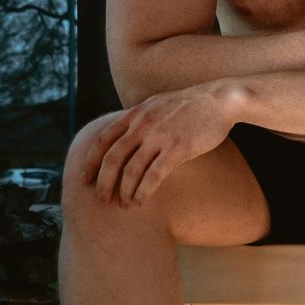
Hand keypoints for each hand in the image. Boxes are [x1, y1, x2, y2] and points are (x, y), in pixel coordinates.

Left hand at [83, 88, 234, 206]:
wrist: (220, 100)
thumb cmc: (191, 106)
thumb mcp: (157, 105)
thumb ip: (140, 119)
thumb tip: (127, 136)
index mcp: (135, 114)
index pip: (103, 140)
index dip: (90, 162)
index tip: (85, 179)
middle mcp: (142, 125)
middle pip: (112, 158)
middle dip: (103, 182)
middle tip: (101, 198)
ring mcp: (159, 137)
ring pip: (131, 170)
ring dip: (124, 191)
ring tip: (124, 205)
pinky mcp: (177, 149)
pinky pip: (153, 175)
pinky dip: (143, 191)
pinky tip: (140, 201)